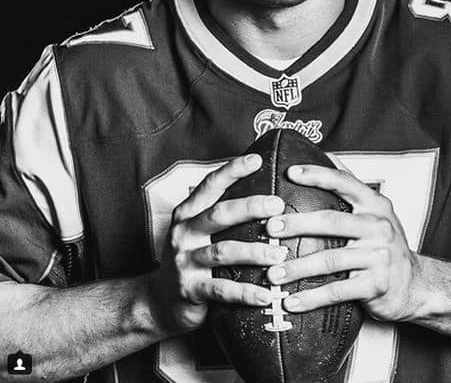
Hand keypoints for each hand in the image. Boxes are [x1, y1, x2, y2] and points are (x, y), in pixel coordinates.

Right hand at [150, 154, 287, 334]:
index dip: (232, 171)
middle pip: (218, 214)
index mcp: (188, 214)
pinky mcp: (189, 290)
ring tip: (280, 254)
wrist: (159, 302)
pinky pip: (221, 290)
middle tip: (278, 205)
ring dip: (255, 252)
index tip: (257, 160)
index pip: (210, 185)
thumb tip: (261, 192)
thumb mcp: (197, 231)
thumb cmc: (189, 259)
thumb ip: (220, 213)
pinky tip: (266, 295)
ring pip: (223, 251)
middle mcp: (184, 233)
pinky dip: (246, 292)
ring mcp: (185, 261)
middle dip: (250, 207)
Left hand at [264, 160, 425, 322]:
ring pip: (330, 259)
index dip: (317, 175)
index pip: (344, 183)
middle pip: (330, 221)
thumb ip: (352, 187)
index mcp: (375, 205)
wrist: (416, 285)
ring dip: (297, 267)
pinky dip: (311, 298)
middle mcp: (378, 227)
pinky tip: (291, 301)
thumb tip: (329, 155)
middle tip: (270, 228)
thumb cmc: (386, 244)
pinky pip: (337, 291)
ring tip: (272, 273)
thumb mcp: (376, 212)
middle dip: (296, 224)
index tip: (290, 172)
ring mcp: (379, 256)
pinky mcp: (376, 284)